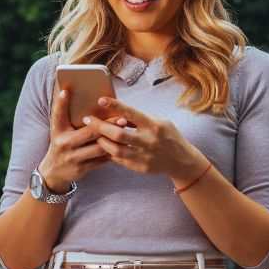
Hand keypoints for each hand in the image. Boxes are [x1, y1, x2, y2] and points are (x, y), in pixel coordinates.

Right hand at [38, 86, 112, 188]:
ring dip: (113, 140)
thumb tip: (69, 92)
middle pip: (89, 132)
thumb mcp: (59, 131)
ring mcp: (73, 157)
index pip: (57, 115)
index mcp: (58, 132)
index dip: (61, 103)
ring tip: (125, 132)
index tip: (66, 91)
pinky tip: (122, 146)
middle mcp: (64, 144)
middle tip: (122, 118)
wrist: (53, 172)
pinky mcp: (82, 168)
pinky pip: (101, 160)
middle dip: (107, 125)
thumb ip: (65, 116)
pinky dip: (112, 152)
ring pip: (98, 147)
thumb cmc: (61, 144)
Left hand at [82, 95, 208, 183]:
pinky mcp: (140, 168)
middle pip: (119, 134)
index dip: (115, 106)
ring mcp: (144, 156)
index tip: (100, 100)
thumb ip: (140, 119)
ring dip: (102, 141)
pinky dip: (110, 152)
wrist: (181, 161)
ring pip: (116, 150)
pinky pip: (119, 160)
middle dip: (100, 126)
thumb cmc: (168, 136)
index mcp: (155, 126)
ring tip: (95, 135)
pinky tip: (104, 147)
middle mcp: (149, 141)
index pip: (132, 114)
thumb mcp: (160, 122)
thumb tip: (118, 111)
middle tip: (87, 120)